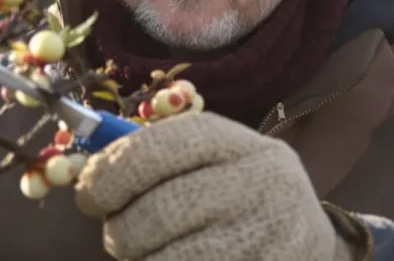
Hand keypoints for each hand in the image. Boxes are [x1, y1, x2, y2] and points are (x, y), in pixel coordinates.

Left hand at [72, 112, 366, 260]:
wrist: (309, 235)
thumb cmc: (236, 192)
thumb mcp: (212, 159)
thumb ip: (155, 159)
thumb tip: (84, 174)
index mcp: (234, 143)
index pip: (158, 149)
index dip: (110, 174)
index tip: (89, 196)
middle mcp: (258, 185)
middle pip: (159, 213)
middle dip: (123, 232)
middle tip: (120, 237)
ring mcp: (267, 238)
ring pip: (170, 259)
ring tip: (151, 254)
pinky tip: (172, 259)